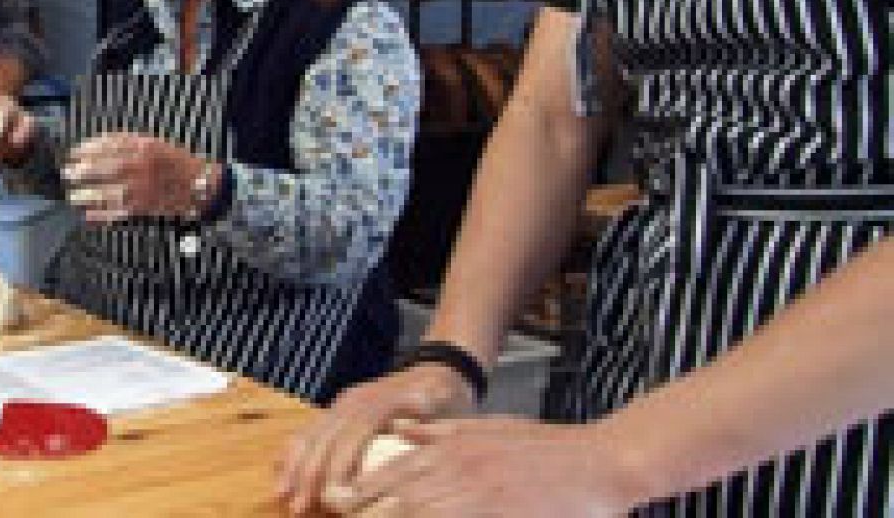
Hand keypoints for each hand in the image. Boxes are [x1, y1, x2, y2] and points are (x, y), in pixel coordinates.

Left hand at [63, 132, 209, 221]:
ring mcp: (141, 189)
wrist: (197, 186)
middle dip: (81, 172)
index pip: (106, 147)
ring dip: (85, 196)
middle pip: (103, 169)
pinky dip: (99, 215)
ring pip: (105, 193)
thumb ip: (124, 144)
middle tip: (68, 174)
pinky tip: (87, 214)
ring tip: (73, 196)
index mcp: (143, 147)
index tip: (72, 154)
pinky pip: (115, 213)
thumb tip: (91, 147)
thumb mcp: (151, 143)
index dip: (85, 150)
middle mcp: (141, 167)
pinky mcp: (142, 208)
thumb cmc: (171, 162)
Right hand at [277, 365, 474, 514]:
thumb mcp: (447, 413)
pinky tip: (281, 473)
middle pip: (325, 436)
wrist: (439, 371)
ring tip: (282, 495)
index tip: (331, 496)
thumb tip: (411, 434)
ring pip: (310, 433)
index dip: (340, 465)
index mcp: (381, 402)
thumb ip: (427, 427)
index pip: (354, 432)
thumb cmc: (446, 401)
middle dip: (308, 473)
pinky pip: (308, 430)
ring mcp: (342, 404)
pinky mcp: (337, 410)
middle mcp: (355, 401)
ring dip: (294, 466)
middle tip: (297, 506)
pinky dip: (293, 453)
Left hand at [314, 417, 639, 516]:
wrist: (603, 460)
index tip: (334, 500)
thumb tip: (400, 431)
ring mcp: (481, 492)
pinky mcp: (501, 512)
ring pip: (422, 512)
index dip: (360, 487)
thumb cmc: (547, 447)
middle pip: (400, 495)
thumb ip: (441, 432)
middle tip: (336, 517)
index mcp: (455, 445)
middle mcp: (461, 467)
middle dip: (366, 511)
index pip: (394, 468)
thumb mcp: (488, 429)